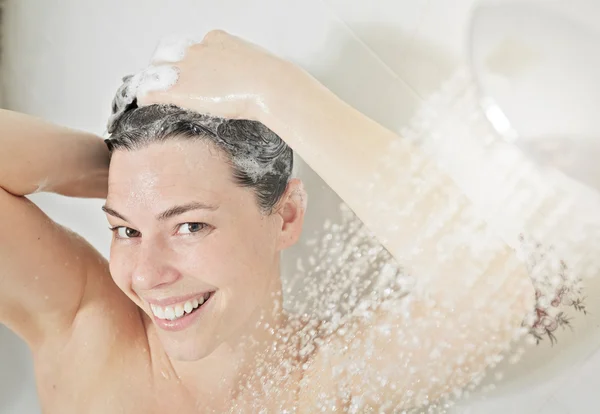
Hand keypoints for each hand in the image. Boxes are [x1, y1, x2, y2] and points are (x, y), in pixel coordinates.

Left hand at [136, 30, 299, 119]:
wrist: (268, 86)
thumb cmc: (269, 77)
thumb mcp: (256, 62)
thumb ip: (244, 67)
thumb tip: (249, 79)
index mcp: (216, 39)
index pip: (195, 47)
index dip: (193, 61)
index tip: (197, 73)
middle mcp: (197, 50)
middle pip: (172, 56)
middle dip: (170, 68)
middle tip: (174, 82)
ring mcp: (186, 69)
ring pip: (158, 71)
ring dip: (157, 81)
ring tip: (157, 92)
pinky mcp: (180, 89)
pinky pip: (152, 90)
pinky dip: (147, 96)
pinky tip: (147, 102)